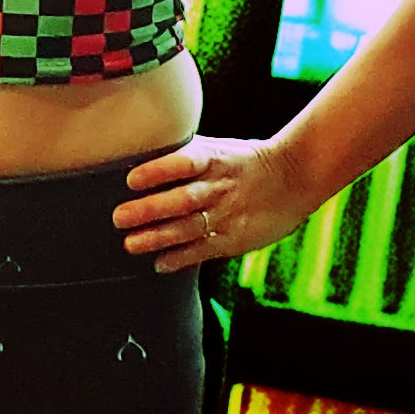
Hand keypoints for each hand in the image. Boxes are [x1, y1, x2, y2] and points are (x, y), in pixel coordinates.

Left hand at [112, 134, 307, 272]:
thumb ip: (184, 155)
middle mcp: (219, 187)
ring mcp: (227, 214)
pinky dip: (181, 258)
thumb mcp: (218, 149)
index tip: (131, 180)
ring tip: (130, 244)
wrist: (294, 177)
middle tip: (119, 218)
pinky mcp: (234, 239)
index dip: (158, 171)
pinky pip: (203, 250)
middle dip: (150, 210)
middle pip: (183, 199)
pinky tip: (159, 264)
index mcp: (214, 159)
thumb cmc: (243, 161)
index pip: (184, 163)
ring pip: (189, 227)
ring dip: (158, 237)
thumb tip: (138, 154)